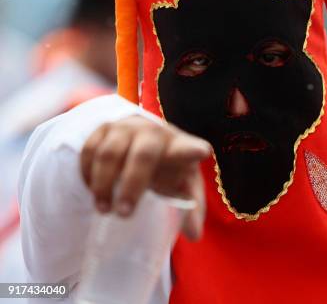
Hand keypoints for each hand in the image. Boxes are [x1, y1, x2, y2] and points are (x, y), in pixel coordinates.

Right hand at [80, 115, 211, 239]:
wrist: (142, 137)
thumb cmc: (168, 166)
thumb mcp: (183, 184)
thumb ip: (191, 207)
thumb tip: (195, 236)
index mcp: (180, 147)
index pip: (188, 147)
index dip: (192, 150)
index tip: (200, 152)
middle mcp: (154, 133)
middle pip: (144, 154)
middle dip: (133, 184)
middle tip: (124, 213)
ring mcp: (127, 128)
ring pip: (110, 153)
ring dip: (104, 184)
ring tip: (104, 209)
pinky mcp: (103, 128)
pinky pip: (90, 150)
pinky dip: (88, 173)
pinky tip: (92, 190)